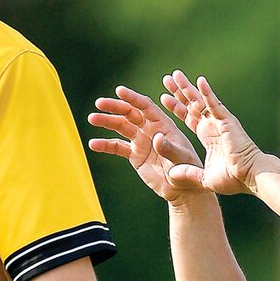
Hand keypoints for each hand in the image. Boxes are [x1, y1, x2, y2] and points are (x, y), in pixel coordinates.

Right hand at [87, 86, 206, 206]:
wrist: (182, 189)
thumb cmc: (187, 170)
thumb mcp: (181, 159)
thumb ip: (169, 149)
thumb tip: (156, 138)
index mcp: (164, 125)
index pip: (146, 107)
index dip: (133, 98)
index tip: (119, 91)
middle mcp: (151, 130)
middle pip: (130, 113)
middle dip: (115, 107)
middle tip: (99, 103)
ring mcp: (141, 141)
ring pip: (121, 127)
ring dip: (106, 122)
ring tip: (91, 118)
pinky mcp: (135, 155)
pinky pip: (118, 147)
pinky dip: (106, 145)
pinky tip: (93, 144)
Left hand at [160, 71, 262, 195]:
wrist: (249, 176)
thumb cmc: (232, 178)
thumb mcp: (204, 177)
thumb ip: (188, 174)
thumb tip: (172, 175)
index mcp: (208, 136)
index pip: (189, 118)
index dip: (177, 108)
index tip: (164, 98)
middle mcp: (213, 125)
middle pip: (192, 104)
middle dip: (179, 92)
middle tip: (167, 78)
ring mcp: (219, 121)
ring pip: (200, 100)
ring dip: (187, 87)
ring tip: (175, 75)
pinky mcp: (227, 120)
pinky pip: (214, 103)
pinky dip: (207, 92)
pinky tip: (199, 80)